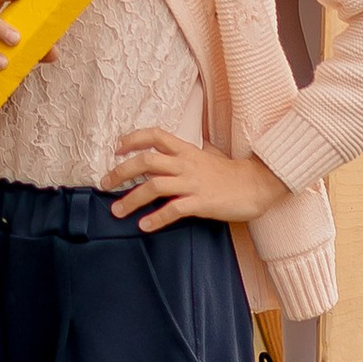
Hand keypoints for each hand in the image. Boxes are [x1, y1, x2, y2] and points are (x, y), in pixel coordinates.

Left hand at [109, 131, 290, 229]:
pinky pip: (174, 210)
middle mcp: (186, 164)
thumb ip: (186, 154)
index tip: (116, 149)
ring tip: (116, 211)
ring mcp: (193, 183)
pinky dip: (156, 218)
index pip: (155, 135)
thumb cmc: (230, 173)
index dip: (133, 139)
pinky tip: (144, 225)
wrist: (257, 185)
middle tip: (104, 183)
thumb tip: (168, 151)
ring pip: (154, 186)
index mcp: (187, 150)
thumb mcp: (207, 156)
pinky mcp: (201, 203)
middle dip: (121, 172)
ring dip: (131, 199)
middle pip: (146, 161)